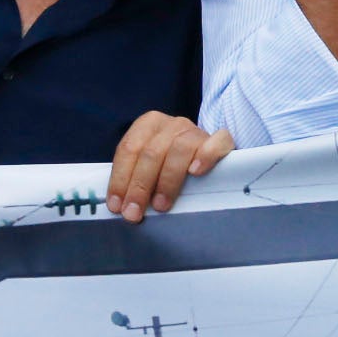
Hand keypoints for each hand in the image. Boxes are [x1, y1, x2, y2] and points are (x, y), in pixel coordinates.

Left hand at [106, 115, 233, 221]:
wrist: (204, 153)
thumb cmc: (169, 163)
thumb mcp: (148, 164)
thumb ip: (134, 177)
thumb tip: (119, 206)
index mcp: (148, 124)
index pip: (129, 149)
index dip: (120, 179)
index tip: (117, 206)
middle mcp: (171, 124)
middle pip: (151, 152)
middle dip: (140, 186)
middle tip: (134, 213)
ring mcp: (195, 130)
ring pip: (179, 149)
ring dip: (167, 180)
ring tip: (161, 205)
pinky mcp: (220, 140)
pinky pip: (215, 143)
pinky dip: (205, 157)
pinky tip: (196, 172)